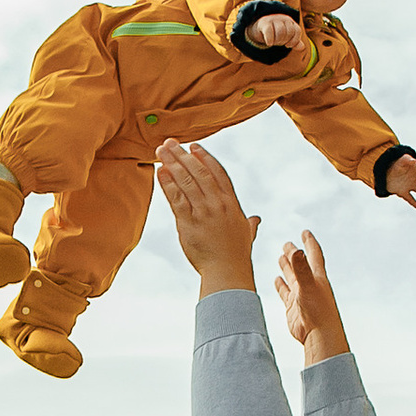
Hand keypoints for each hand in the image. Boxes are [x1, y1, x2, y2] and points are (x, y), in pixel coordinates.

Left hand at [155, 141, 260, 294]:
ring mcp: (203, 212)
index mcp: (232, 203)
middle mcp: (218, 204)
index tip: (194, 146)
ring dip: (172, 163)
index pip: (218, 173)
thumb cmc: (236, 255)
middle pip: (199, 172)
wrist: (227, 272)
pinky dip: (168, 183)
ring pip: (186, 181)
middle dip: (183, 155)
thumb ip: (249, 224)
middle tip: (170, 143)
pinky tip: (160, 172)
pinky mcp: (188, 222)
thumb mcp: (246, 235)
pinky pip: (176, 198)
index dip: (205, 157)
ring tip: (160, 151)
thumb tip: (255, 220)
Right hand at [241, 9, 300, 54]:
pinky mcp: (264, 23)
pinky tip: (269, 43)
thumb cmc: (275, 32)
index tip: (288, 45)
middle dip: (284, 41)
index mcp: (290, 22)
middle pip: (289, 32)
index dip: (294, 41)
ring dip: (277, 41)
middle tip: (279, 43)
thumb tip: (302, 47)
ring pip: (281, 32)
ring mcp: (274, 19)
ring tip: (274, 43)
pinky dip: (270, 40)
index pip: (297, 31)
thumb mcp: (286, 37)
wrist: (259, 27)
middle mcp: (283, 19)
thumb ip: (295, 42)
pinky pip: (269, 31)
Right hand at [274, 231, 348, 365]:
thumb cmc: (318, 312)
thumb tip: (296, 250)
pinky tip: (277, 280)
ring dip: (287, 267)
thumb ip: (301, 268)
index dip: (309, 242)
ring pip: (293, 277)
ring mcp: (301, 296)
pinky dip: (281, 285)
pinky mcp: (293, 307)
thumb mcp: (308, 286)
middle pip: (300, 264)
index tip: (305, 232)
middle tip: (287, 243)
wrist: (319, 335)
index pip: (313, 254)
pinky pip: (285, 292)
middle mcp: (309, 284)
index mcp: (317, 276)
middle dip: (294, 253)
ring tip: (281, 258)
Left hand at [384, 154, 415, 207]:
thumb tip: (413, 160)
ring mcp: (409, 185)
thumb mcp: (400, 161)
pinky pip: (410, 198)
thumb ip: (406, 160)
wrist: (385, 175)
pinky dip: (414, 203)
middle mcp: (414, 177)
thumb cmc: (395, 166)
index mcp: (414, 168)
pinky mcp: (403, 192)